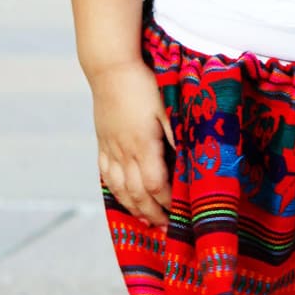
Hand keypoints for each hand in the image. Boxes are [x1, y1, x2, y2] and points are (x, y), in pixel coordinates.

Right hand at [90, 59, 175, 227]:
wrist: (110, 67)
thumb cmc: (145, 84)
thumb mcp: (167, 107)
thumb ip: (178, 135)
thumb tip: (191, 160)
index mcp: (143, 144)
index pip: (155, 184)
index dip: (167, 202)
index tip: (180, 213)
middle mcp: (123, 151)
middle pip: (136, 192)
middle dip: (152, 213)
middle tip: (166, 228)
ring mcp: (110, 148)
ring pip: (119, 187)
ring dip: (133, 207)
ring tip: (146, 220)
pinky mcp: (102, 142)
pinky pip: (106, 174)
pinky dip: (115, 191)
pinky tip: (123, 197)